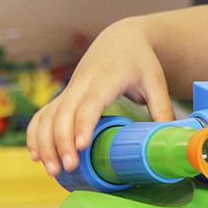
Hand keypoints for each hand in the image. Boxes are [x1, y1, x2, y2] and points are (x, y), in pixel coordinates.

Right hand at [26, 17, 174, 175]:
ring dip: (44, 142)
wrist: (121, 38)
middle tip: (68, 167)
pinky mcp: (64, 94)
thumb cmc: (140, 61)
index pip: (92, 102)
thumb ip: (162, 108)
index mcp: (108, 77)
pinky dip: (36, 133)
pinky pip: (42, 114)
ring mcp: (71, 88)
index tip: (81, 146)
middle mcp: (84, 82)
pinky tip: (36, 155)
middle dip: (61, 141)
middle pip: (64, 112)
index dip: (84, 123)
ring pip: (48, 115)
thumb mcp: (156, 81)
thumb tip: (172, 136)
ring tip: (52, 170)